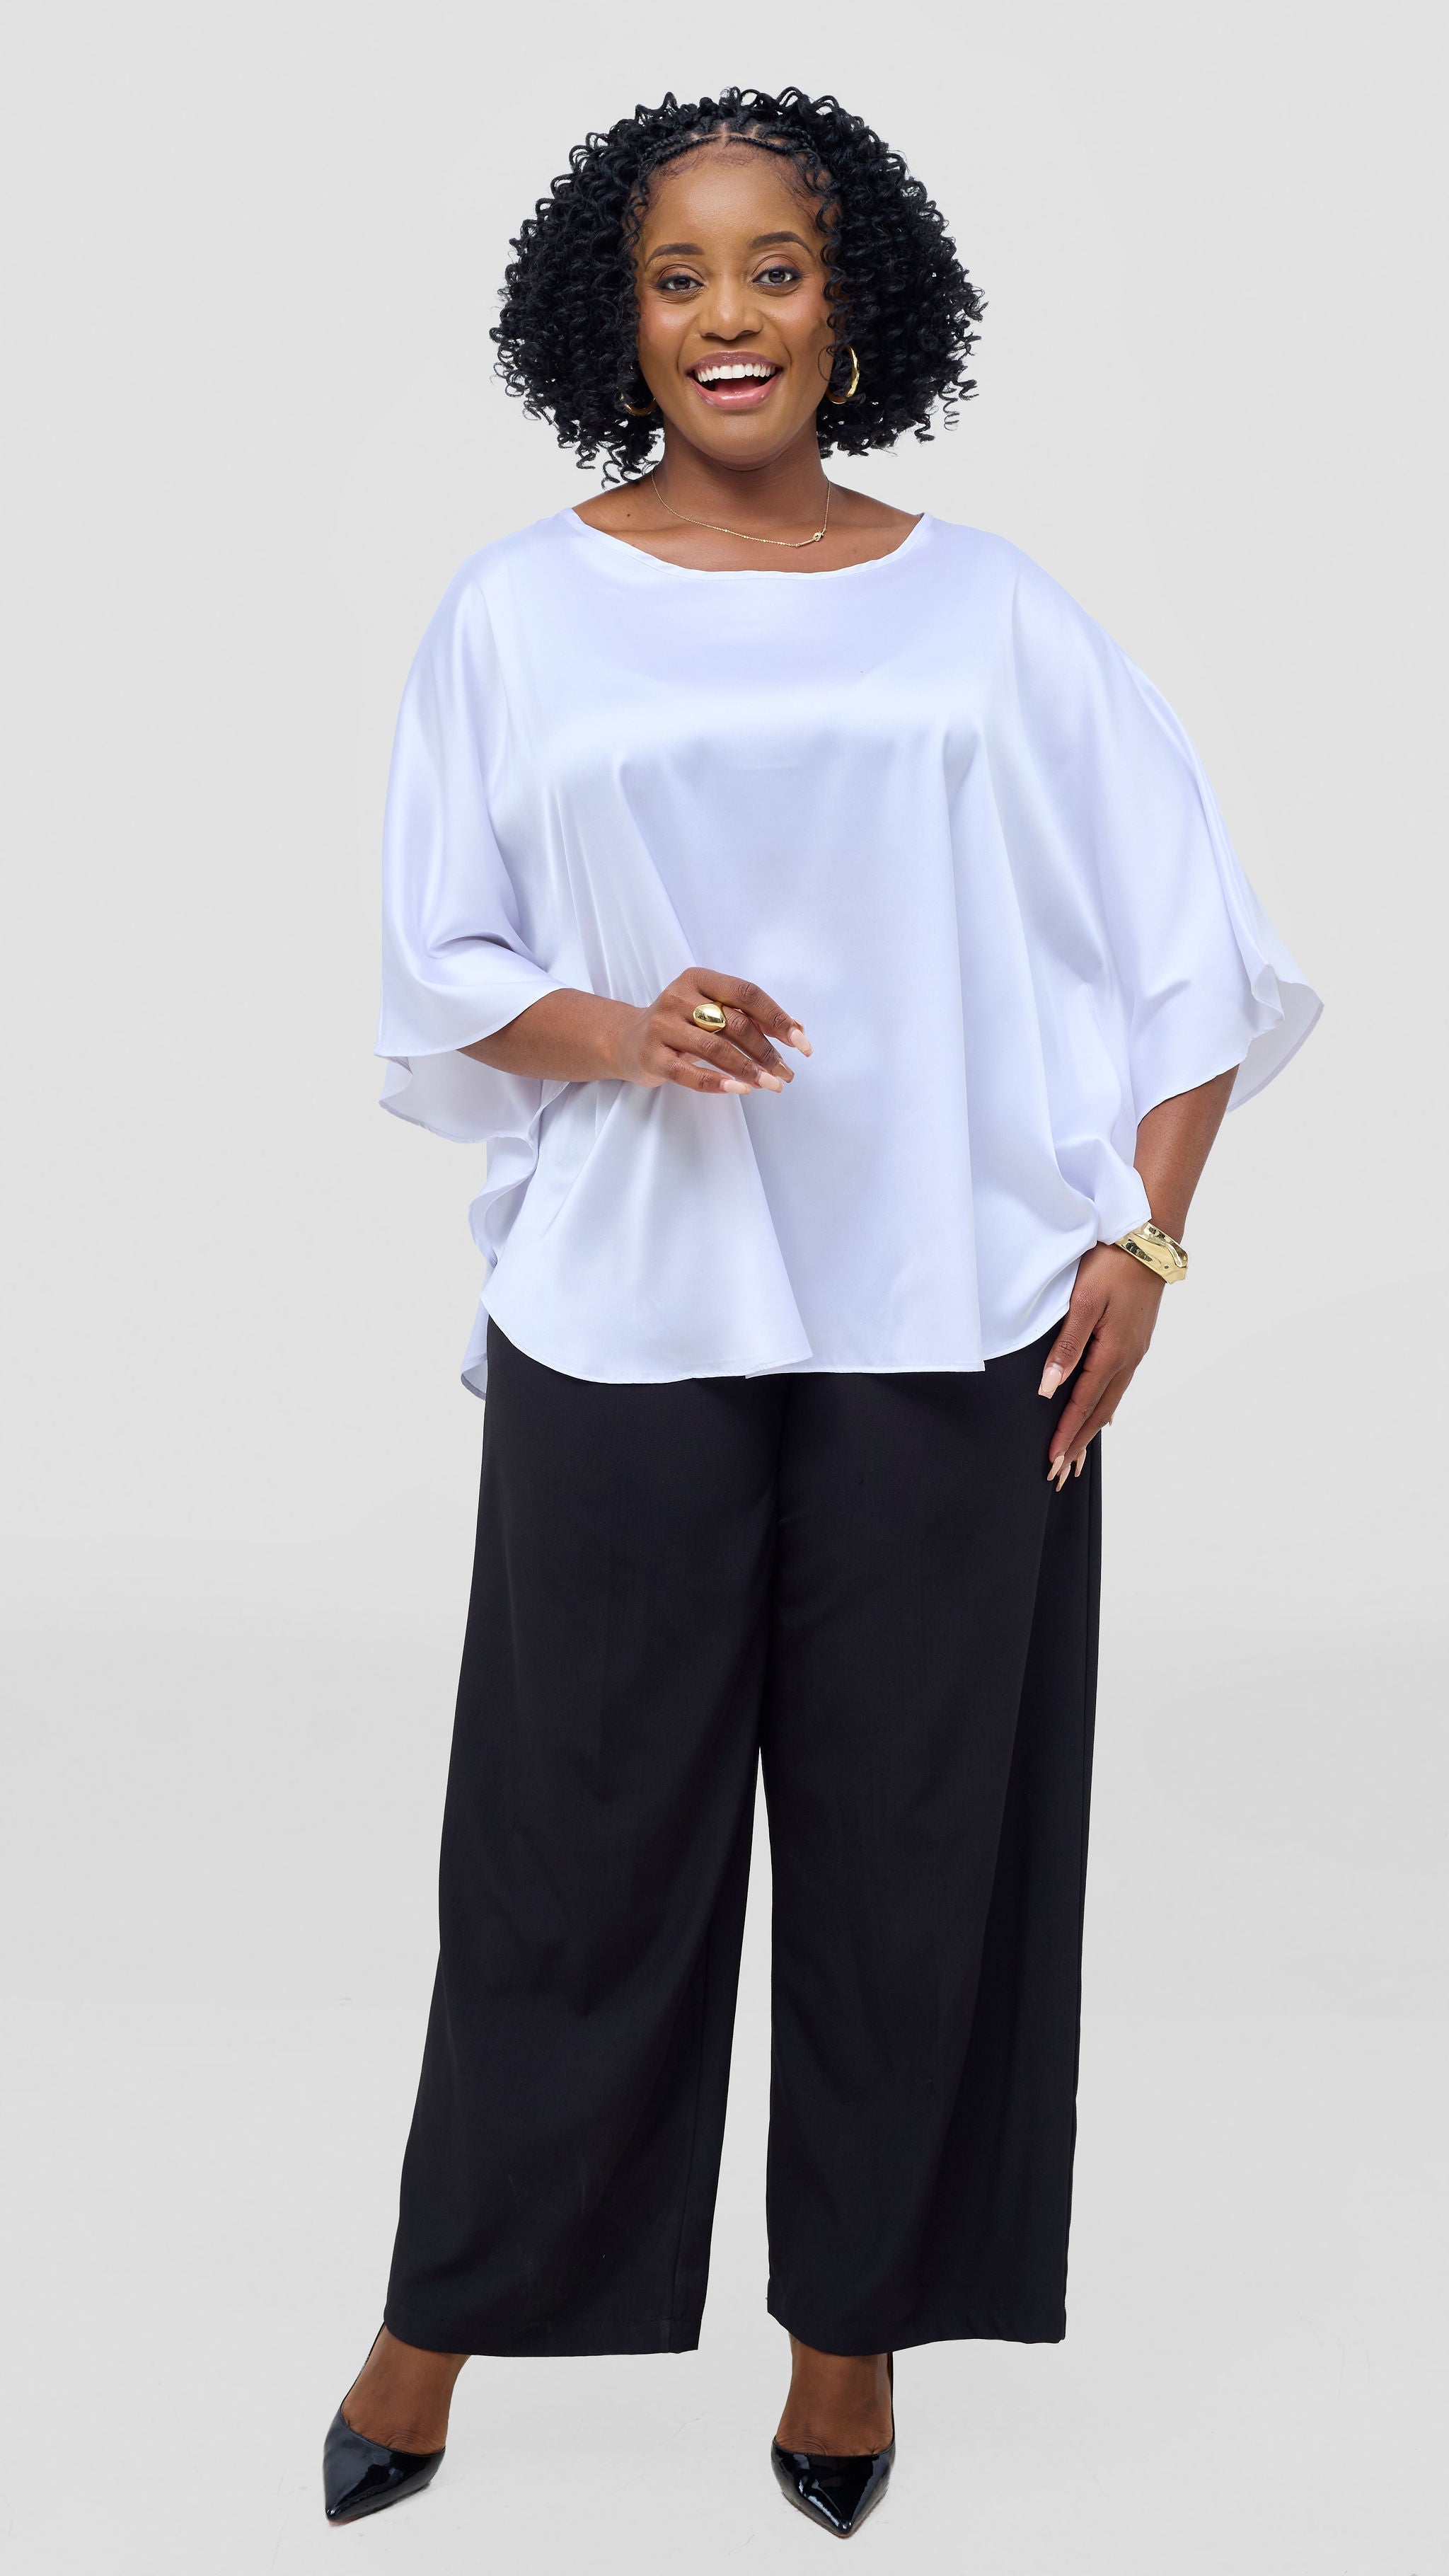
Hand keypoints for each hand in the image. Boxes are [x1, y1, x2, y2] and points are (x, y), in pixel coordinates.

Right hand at [606, 970, 810, 1094]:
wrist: (626, 1041)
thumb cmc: (680, 1026)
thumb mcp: (711, 1011)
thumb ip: (751, 1017)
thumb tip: (798, 1029)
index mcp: (699, 979)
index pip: (747, 994)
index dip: (777, 1018)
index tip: (801, 1043)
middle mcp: (678, 997)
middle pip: (735, 1023)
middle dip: (767, 1051)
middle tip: (786, 1074)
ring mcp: (662, 1026)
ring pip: (716, 1048)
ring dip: (749, 1070)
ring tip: (771, 1085)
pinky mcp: (651, 1055)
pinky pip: (689, 1073)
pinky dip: (718, 1083)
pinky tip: (740, 1090)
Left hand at [1038, 1245, 1164, 1488]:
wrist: (1149, 1238)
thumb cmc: (1112, 1265)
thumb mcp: (1084, 1303)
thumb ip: (1066, 1347)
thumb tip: (1049, 1389)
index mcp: (1113, 1352)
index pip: (1083, 1403)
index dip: (1067, 1433)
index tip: (1052, 1460)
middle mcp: (1128, 1357)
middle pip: (1100, 1410)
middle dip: (1078, 1441)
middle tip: (1060, 1471)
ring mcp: (1135, 1349)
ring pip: (1110, 1398)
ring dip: (1091, 1426)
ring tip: (1077, 1451)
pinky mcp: (1135, 1339)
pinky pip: (1117, 1382)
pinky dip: (1105, 1404)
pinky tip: (1101, 1412)